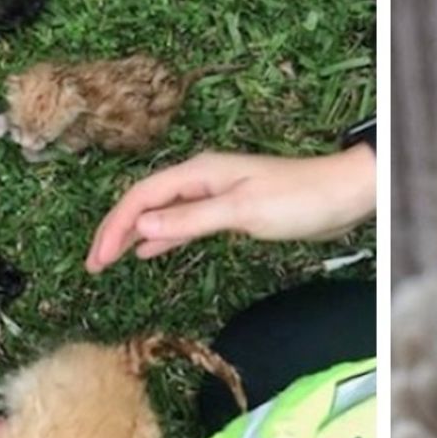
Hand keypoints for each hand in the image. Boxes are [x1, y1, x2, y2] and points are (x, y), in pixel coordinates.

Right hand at [85, 146, 375, 272]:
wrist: (343, 196)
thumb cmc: (299, 199)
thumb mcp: (242, 212)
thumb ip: (192, 220)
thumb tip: (144, 230)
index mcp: (200, 172)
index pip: (142, 197)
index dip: (114, 226)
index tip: (97, 259)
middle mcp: (203, 179)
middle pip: (146, 203)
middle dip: (116, 231)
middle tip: (94, 265)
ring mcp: (216, 195)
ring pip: (163, 214)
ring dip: (135, 236)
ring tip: (109, 261)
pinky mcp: (231, 211)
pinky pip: (184, 223)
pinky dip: (163, 238)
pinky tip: (148, 253)